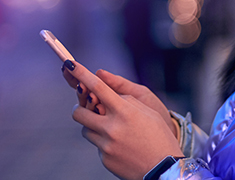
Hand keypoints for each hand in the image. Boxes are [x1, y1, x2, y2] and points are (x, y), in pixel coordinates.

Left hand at [67, 60, 182, 179]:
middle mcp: (112, 127)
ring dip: (93, 126)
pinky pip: (97, 146)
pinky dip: (105, 143)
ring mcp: (106, 145)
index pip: (98, 87)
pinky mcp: (105, 159)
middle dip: (80, 108)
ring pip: (85, 130)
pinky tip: (122, 147)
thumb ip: (127, 100)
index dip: (81, 74)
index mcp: (125, 112)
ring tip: (112, 130)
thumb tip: (108, 94)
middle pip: (79, 112)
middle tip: (87, 108)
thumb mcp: (149, 112)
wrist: (164, 170)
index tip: (70, 64)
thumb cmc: (160, 137)